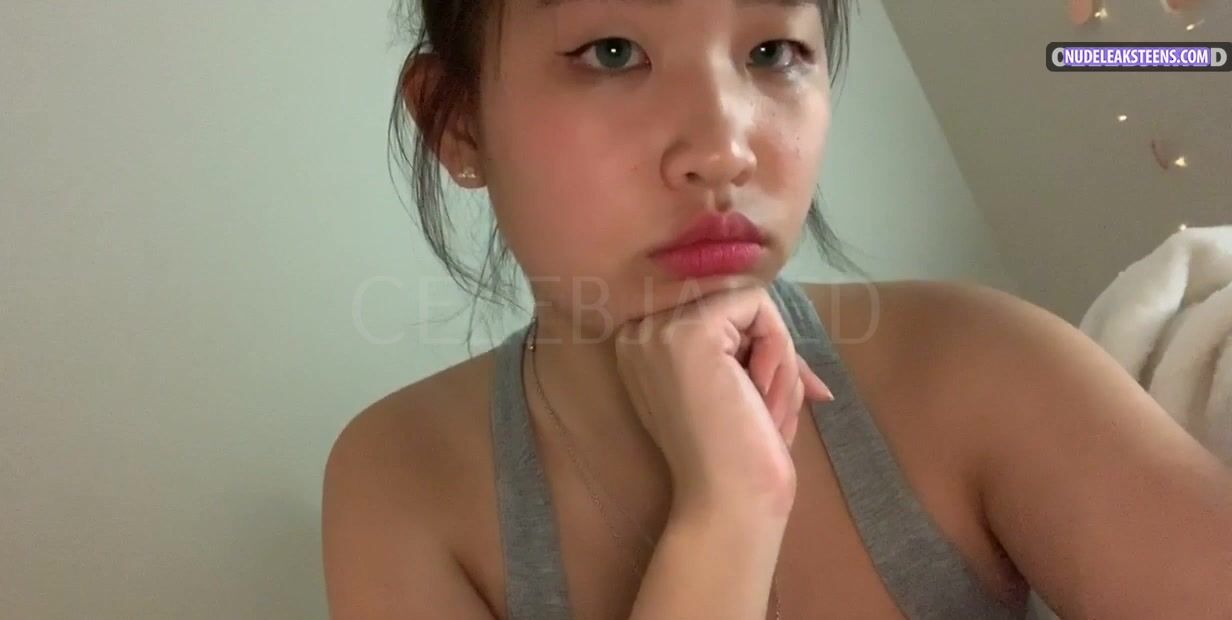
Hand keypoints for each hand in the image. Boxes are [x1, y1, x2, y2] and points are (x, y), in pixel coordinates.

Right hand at [614, 283, 833, 516]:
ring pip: (747, 300)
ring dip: (776, 352)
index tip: (764, 394)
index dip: (753, 345)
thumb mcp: (735, 383)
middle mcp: (638, 330)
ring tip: (764, 406)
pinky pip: (759, 306)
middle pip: (731, 299)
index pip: (715, 309)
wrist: (728, 503)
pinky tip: (761, 394)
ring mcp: (659, 329)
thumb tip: (775, 315)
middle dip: (768, 347)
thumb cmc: (738, 454)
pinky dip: (778, 348)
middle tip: (768, 405)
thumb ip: (743, 344)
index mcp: (640, 345)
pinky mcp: (691, 332)